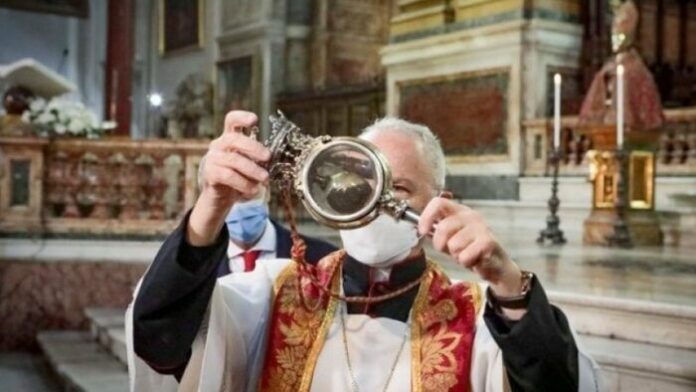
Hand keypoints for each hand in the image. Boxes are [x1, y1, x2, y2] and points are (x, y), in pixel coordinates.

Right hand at [187, 111, 269, 245]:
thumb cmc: (238, 178)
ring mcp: (213, 159)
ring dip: (252, 169)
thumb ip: (257, 159)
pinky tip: (254, 190)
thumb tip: (272, 158)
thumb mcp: (249, 165)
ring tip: (265, 178)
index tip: (254, 120)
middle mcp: (219, 145)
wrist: (220, 198)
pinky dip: (243, 183)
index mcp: (229, 138)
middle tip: (268, 157)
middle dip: (253, 147)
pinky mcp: (210, 174)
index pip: (231, 121)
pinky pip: (228, 176)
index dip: (241, 117)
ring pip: (234, 160)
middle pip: (234, 139)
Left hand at [418, 198, 522, 297]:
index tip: (422, 231)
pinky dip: (466, 262)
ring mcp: (480, 227)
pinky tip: (474, 259)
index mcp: (458, 211)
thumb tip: (419, 227)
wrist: (494, 265)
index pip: (438, 202)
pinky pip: (464, 256)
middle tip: (450, 250)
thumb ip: (436, 231)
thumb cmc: (469, 249)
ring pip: (453, 245)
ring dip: (456, 255)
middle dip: (441, 245)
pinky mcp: (488, 242)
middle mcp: (470, 215)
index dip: (426, 217)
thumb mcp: (449, 238)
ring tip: (465, 254)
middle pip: (442, 227)